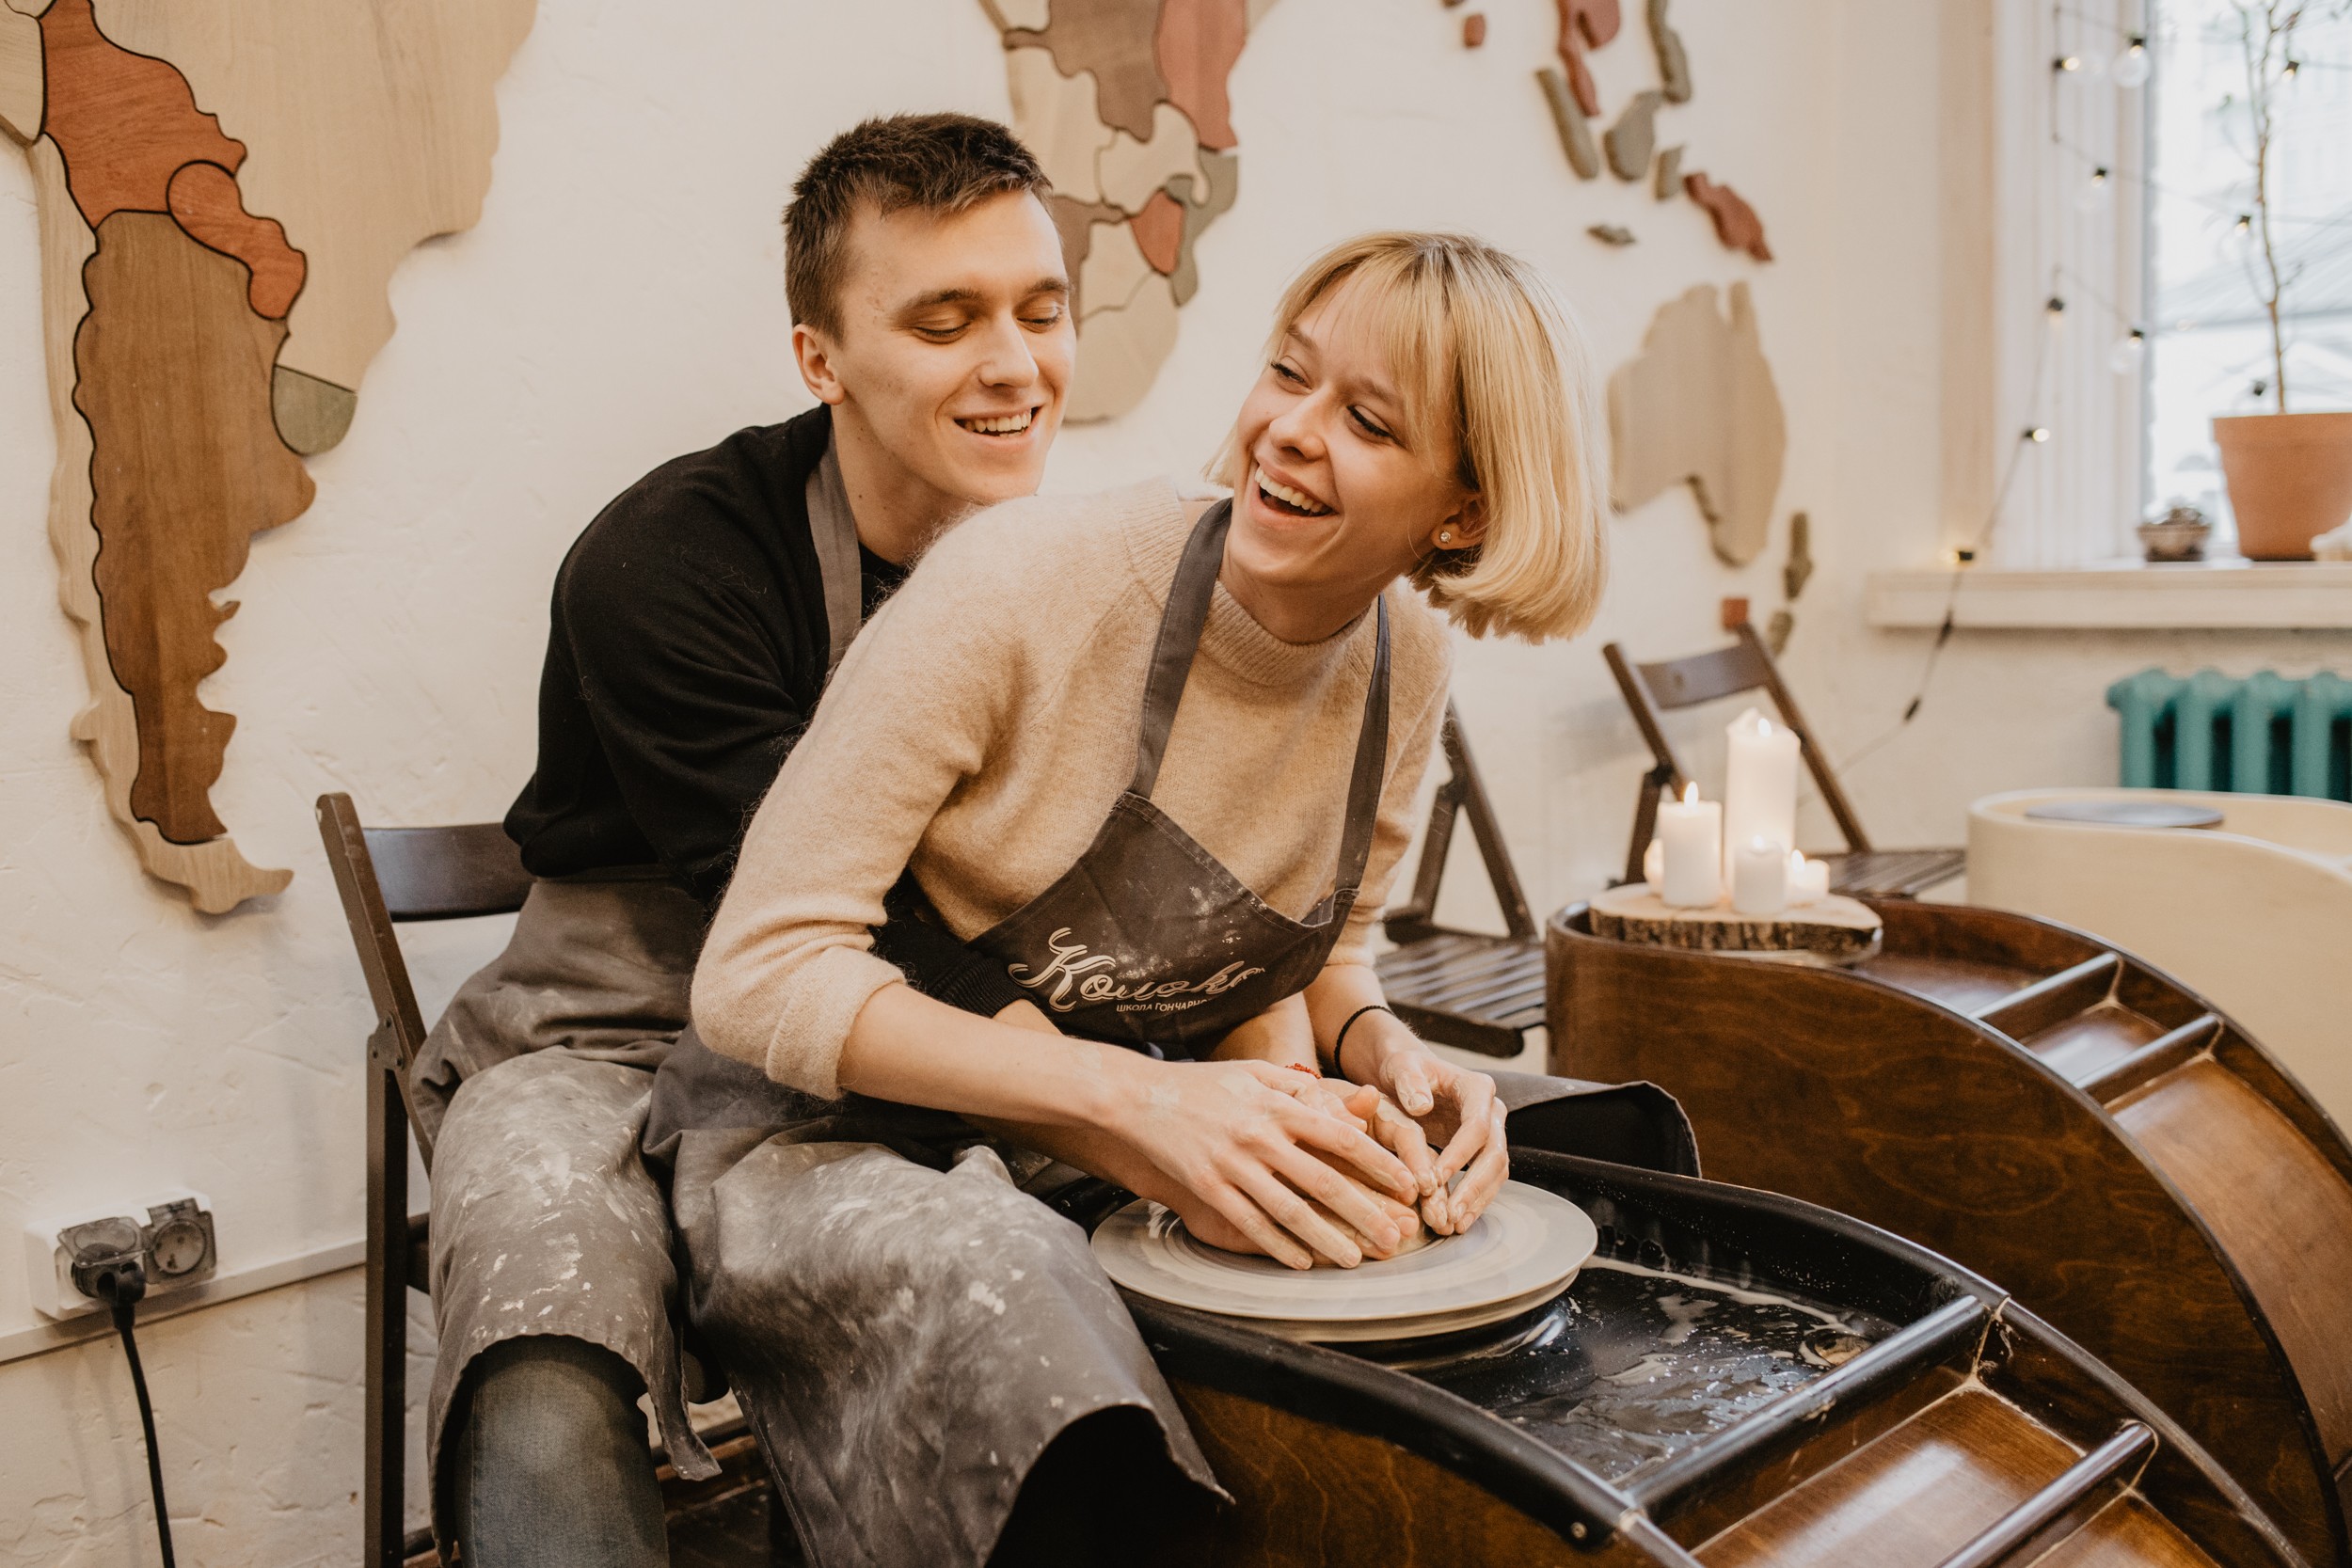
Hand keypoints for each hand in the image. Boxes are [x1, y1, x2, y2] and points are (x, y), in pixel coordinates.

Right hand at [1106, 1057, 1418, 1270]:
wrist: (1138, 1098)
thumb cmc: (1204, 1085)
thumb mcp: (1254, 1073)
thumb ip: (1301, 1088)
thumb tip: (1349, 1107)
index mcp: (1277, 1104)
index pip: (1340, 1137)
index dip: (1378, 1163)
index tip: (1407, 1185)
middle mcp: (1259, 1135)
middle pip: (1324, 1181)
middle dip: (1366, 1212)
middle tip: (1397, 1236)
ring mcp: (1232, 1164)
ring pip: (1290, 1211)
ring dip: (1327, 1239)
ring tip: (1356, 1259)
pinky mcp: (1208, 1187)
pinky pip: (1250, 1223)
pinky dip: (1278, 1245)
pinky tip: (1301, 1262)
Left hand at [1339, 1013, 1508, 1235]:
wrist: (1409, 1074)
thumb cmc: (1403, 1069)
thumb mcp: (1401, 1067)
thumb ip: (1410, 1082)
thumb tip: (1421, 1106)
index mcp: (1476, 1087)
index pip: (1477, 1125)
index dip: (1460, 1155)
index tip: (1436, 1179)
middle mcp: (1491, 1110)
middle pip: (1494, 1153)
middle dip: (1473, 1186)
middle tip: (1450, 1214)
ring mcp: (1492, 1132)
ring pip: (1497, 1171)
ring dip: (1478, 1200)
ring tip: (1455, 1225)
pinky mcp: (1484, 1151)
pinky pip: (1489, 1180)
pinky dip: (1476, 1201)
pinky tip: (1458, 1221)